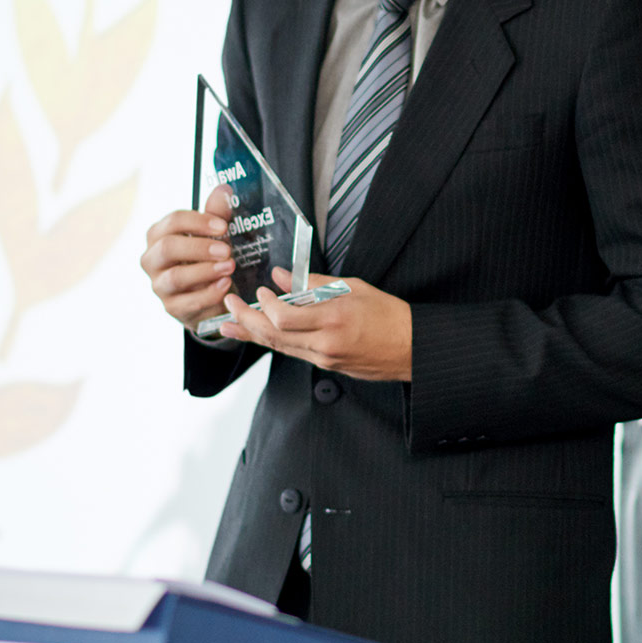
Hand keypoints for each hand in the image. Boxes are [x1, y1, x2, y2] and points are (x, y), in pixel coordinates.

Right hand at [140, 189, 237, 328]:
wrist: (211, 296)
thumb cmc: (208, 259)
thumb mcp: (214, 236)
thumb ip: (217, 214)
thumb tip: (224, 189)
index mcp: (159, 235)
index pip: (172, 222)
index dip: (198, 222)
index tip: (223, 226)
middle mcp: (153, 259)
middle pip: (168, 247)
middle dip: (199, 247)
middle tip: (227, 250)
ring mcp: (159, 285)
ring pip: (175, 277)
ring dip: (205, 271)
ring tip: (229, 267)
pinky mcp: (172, 307)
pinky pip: (187, 302)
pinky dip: (208, 294)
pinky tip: (226, 285)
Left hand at [212, 267, 413, 381]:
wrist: (412, 348)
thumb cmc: (389, 315)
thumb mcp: (353, 288)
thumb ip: (313, 282)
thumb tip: (283, 276)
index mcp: (333, 319)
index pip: (284, 318)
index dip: (265, 306)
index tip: (260, 292)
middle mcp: (325, 343)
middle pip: (273, 336)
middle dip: (246, 320)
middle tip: (229, 305)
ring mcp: (325, 358)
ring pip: (279, 347)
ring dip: (252, 335)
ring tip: (230, 325)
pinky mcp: (327, 366)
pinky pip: (294, 353)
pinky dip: (274, 341)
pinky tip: (261, 333)